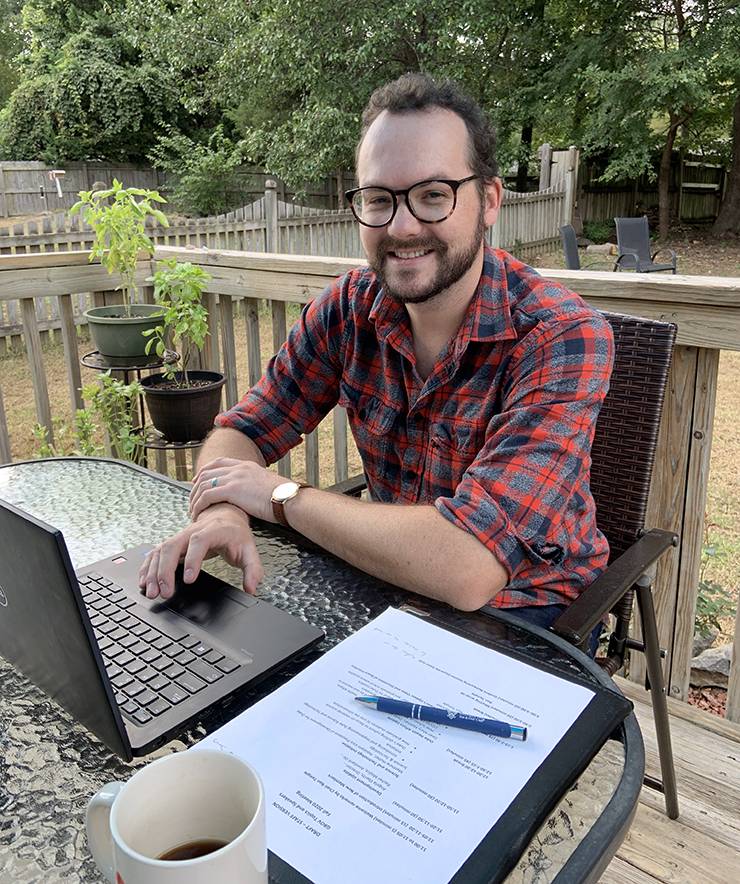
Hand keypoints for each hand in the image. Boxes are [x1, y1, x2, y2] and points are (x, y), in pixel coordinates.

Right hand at [137, 503, 263, 598]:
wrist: (225, 514)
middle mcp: (192, 531)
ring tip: (151, 591)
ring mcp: (180, 536)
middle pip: (172, 545)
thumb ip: (253, 569)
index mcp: (212, 530)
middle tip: (165, 592)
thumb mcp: (249, 549)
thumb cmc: (236, 532)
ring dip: (152, 571)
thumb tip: (252, 588)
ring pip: (160, 550)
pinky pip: (155, 553)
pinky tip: (144, 581)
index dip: (192, 559)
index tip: (189, 579)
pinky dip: (147, 567)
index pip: (198, 542)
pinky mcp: (173, 543)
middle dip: (165, 570)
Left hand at [189, 457, 282, 522]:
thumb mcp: (267, 485)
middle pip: (207, 472)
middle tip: (191, 500)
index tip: (197, 482)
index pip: (219, 463)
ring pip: (204, 484)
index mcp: (247, 465)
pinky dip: (199, 505)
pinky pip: (207, 495)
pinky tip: (198, 513)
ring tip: (193, 511)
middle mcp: (239, 468)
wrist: (289, 499)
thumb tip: (253, 495)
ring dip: (195, 498)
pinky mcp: (233, 489)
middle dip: (195, 486)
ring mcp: (235, 477)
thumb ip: (255, 486)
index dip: (204, 472)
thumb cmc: (283, 498)